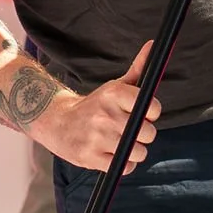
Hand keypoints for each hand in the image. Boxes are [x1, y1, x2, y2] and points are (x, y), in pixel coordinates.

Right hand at [34, 41, 160, 173]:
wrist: (59, 123)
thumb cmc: (95, 105)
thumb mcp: (115, 86)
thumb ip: (138, 68)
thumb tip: (153, 45)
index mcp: (114, 94)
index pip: (152, 108)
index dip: (152, 113)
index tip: (144, 114)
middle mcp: (106, 115)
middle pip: (149, 133)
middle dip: (143, 134)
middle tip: (131, 129)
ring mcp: (98, 137)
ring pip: (139, 152)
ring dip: (135, 151)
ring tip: (121, 142)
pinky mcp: (91, 158)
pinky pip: (125, 167)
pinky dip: (124, 164)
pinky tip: (114, 154)